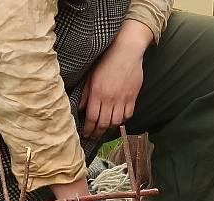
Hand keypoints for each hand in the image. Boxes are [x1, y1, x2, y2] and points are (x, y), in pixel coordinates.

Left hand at [80, 20, 152, 137]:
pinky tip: (118, 119)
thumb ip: (86, 92)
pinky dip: (123, 120)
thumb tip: (81, 107)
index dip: (88, 128)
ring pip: (116, 121)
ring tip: (105, 128)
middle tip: (94, 135)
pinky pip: (128, 115)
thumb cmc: (107, 60)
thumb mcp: (91, 75)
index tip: (85, 133)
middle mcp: (110, 99)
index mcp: (97, 93)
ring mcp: (123, 99)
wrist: (126, 51)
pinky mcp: (132, 97)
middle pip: (104, 123)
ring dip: (110, 127)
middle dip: (97, 132)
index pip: (92, 117)